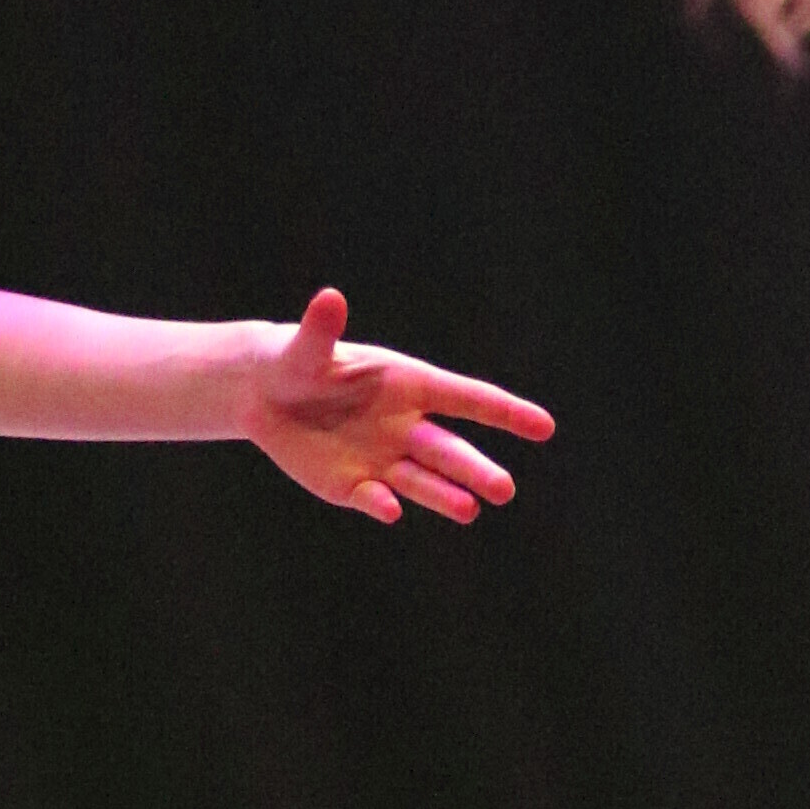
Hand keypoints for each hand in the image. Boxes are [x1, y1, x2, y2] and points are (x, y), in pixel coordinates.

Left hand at [243, 291, 551, 526]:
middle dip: (476, 469)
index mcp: (409, 384)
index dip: (505, 413)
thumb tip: (330, 298)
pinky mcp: (353, 485)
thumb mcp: (305, 347)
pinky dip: (382, 504)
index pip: (466, 398)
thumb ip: (322, 331)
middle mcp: (405, 425)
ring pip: (422, 480)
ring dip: (445, 496)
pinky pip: (374, 497)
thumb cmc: (297, 360)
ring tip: (471, 510)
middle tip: (504, 490)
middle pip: (449, 450)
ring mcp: (382, 459)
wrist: (265, 394)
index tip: (544, 427)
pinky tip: (392, 510)